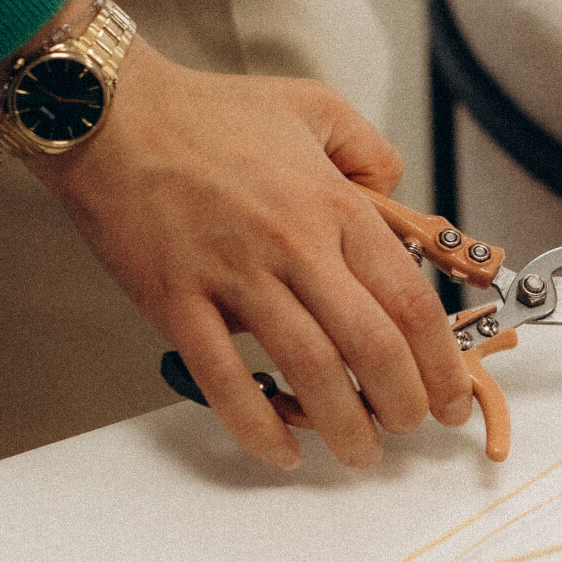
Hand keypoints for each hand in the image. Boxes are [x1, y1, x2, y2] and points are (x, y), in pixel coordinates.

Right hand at [0, 0, 470, 469]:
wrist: (111, 115)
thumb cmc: (207, 114)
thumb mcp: (314, 108)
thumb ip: (369, 151)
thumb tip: (398, 191)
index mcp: (335, 206)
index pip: (411, 301)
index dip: (441, 362)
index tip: (449, 394)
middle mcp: (295, 245)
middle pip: (374, 347)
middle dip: (404, 404)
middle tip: (408, 427)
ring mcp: (235, 276)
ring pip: (311, 372)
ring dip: (345, 427)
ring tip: (359, 452)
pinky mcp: (177, 302)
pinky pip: (226, 381)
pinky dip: (259, 427)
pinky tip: (281, 449)